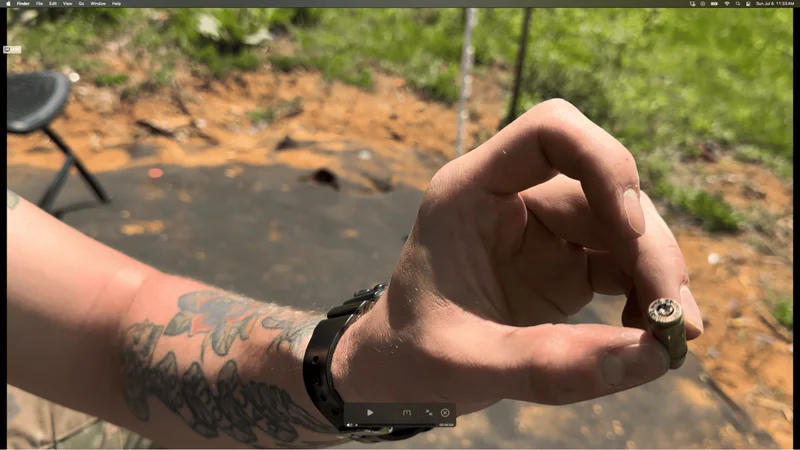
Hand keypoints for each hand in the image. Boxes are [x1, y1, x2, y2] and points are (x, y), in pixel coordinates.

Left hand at [332, 99, 703, 415]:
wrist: (400, 372)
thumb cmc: (413, 355)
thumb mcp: (464, 363)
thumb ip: (546, 363)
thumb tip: (651, 356)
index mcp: (471, 191)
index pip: (549, 131)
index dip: (603, 161)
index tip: (628, 227)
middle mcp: (512, 198)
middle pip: (605, 188)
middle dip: (648, 247)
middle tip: (678, 319)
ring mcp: (541, 229)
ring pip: (623, 227)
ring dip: (658, 274)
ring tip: (676, 338)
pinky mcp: (563, 264)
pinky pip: (621, 264)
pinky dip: (645, 295)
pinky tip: (651, 337)